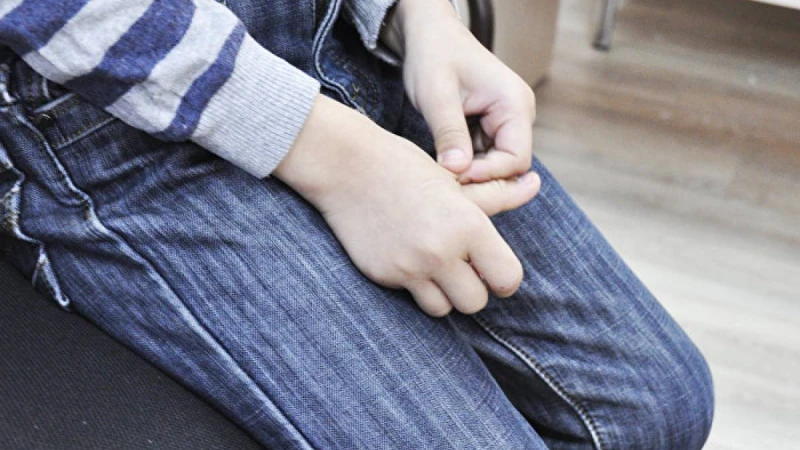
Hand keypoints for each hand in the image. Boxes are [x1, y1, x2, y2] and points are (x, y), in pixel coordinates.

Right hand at [274, 96, 539, 315]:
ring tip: (433, 265)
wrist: (347, 167)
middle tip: (460, 269)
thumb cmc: (406, 168)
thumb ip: (497, 195)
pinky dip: (414, 287)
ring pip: (443, 309)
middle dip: (472, 290)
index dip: (503, 280)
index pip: (507, 279)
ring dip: (443, 294)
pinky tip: (406, 259)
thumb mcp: (455, 180)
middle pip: (476, 303)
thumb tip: (535, 184)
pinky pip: (411, 299)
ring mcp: (410, 267)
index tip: (492, 272)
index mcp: (468, 225)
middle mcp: (442, 251)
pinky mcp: (383, 275)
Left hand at [383, 0, 536, 183]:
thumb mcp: (436, 95)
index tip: (454, 176)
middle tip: (445, 182)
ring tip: (442, 172)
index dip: (488, 174)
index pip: (516, 158)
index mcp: (514, 103)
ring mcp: (506, 121)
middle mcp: (517, 114)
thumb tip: (457, 170)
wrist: (429, 35)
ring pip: (496, 164)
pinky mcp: (491, 127)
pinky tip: (445, 163)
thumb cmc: (433, 55)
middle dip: (479, 177)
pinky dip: (466, 164)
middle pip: (509, 166)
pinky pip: (484, 156)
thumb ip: (449, 132)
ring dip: (471, 172)